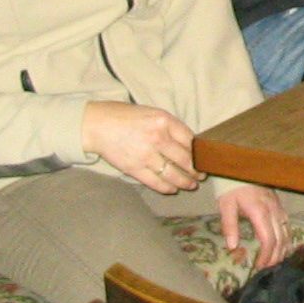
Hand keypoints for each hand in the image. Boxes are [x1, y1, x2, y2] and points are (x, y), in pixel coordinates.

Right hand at [81, 101, 201, 193]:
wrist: (97, 125)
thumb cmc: (126, 117)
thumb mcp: (153, 113)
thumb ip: (170, 127)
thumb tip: (189, 143)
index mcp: (164, 121)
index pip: (190, 140)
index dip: (200, 152)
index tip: (205, 158)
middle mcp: (158, 138)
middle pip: (185, 159)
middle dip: (197, 170)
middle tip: (203, 174)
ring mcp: (146, 155)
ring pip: (173, 174)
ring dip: (185, 182)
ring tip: (192, 185)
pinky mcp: (134, 168)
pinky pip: (156, 182)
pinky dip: (167, 188)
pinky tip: (173, 189)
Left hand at [220, 185, 291, 270]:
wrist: (241, 167)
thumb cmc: (232, 187)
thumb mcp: (226, 206)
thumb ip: (229, 226)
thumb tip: (232, 247)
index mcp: (260, 212)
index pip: (268, 239)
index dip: (266, 255)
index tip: (260, 266)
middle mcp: (273, 210)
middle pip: (280, 238)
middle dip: (275, 256)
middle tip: (268, 268)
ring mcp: (278, 206)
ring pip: (286, 231)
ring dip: (283, 247)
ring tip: (277, 260)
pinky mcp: (278, 204)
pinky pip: (287, 223)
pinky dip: (287, 236)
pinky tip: (284, 244)